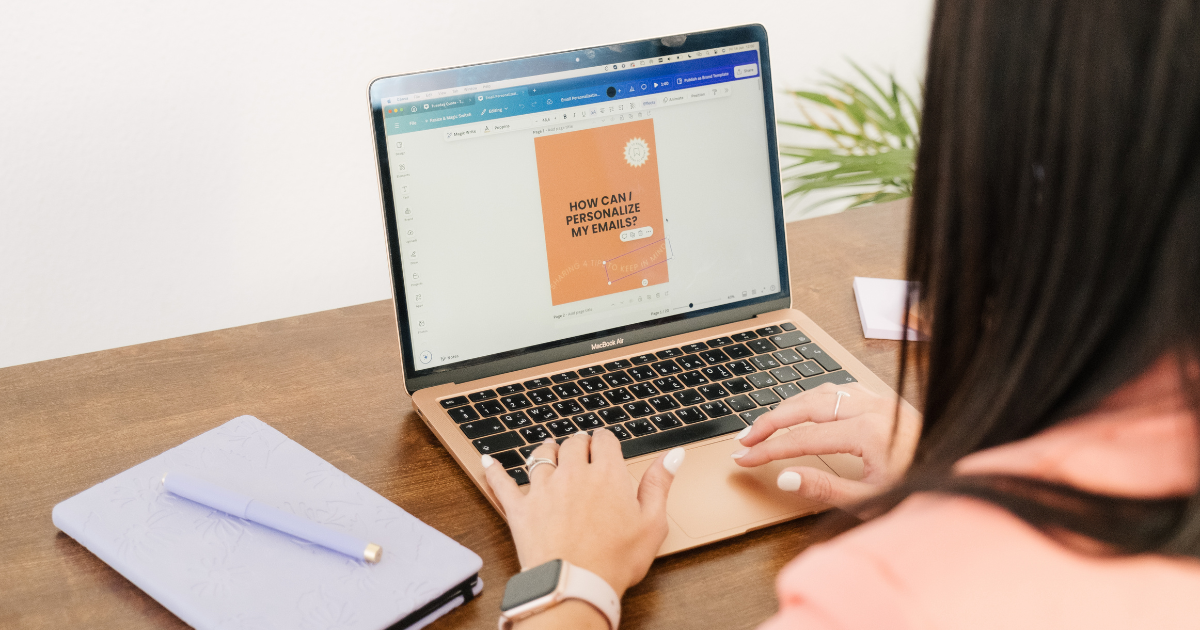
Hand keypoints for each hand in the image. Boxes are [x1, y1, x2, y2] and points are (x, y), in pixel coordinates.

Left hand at [482, 430, 684, 596]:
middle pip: (573, 443)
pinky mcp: (520, 509)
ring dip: (547, 451)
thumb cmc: (615, 561)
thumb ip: (660, 484)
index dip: (605, 441)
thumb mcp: (652, 524)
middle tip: (582, 451)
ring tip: (550, 453)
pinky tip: (488, 461)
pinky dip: (494, 470)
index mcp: (607, 474)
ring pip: (541, 455)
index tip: (606, 446)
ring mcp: (543, 489)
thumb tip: (673, 456)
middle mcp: (573, 474)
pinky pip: (502, 483)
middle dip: (579, 444)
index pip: (604, 439)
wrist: (575, 586)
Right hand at [732, 382, 919, 510]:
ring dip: (791, 404)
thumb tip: (785, 477)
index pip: (801, 438)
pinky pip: (843, 389)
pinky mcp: (889, 403)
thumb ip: (825, 489)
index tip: (744, 457)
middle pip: (806, 405)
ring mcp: (882, 402)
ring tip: (768, 421)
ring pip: (823, 391)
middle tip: (745, 436)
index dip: (767, 448)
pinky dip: (816, 397)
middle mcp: (874, 409)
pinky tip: (809, 408)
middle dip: (770, 420)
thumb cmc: (925, 489)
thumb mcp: (871, 501)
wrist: (967, 478)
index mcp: (868, 432)